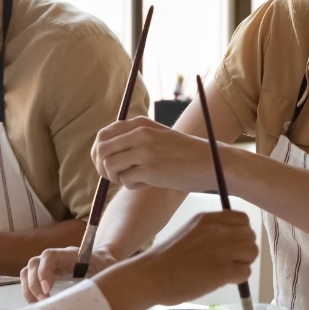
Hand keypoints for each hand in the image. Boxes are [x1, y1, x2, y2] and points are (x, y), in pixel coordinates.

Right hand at [20, 246, 116, 302]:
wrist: (103, 260)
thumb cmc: (106, 265)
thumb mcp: (108, 270)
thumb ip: (103, 278)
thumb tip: (98, 297)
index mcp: (71, 254)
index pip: (50, 256)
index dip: (45, 271)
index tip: (47, 289)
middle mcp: (56, 259)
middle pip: (34, 263)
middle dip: (34, 284)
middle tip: (43, 302)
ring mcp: (49, 266)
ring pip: (28, 271)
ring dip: (28, 289)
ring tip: (37, 306)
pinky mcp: (45, 275)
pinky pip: (29, 280)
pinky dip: (29, 292)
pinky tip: (37, 306)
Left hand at [91, 117, 216, 191]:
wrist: (210, 162)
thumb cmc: (182, 154)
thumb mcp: (156, 136)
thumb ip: (132, 138)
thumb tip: (101, 153)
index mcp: (140, 123)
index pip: (103, 135)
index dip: (98, 153)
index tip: (105, 164)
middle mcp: (140, 133)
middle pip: (101, 150)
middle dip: (102, 167)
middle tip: (114, 177)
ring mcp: (145, 150)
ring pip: (109, 166)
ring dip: (117, 178)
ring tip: (134, 179)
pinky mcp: (150, 169)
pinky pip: (125, 181)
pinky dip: (132, 186)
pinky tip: (148, 184)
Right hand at [123, 210, 257, 306]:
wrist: (152, 275)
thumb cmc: (166, 258)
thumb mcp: (189, 232)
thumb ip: (210, 232)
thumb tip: (233, 242)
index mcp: (208, 218)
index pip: (242, 219)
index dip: (241, 233)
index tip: (231, 244)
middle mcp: (218, 230)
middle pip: (250, 235)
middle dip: (243, 249)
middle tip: (228, 260)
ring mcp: (222, 249)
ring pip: (252, 252)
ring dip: (242, 263)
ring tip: (224, 270)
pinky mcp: (224, 270)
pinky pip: (246, 272)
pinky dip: (237, 278)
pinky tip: (221, 280)